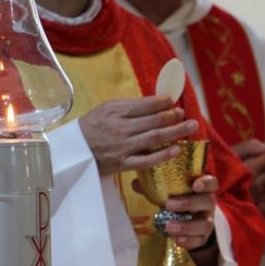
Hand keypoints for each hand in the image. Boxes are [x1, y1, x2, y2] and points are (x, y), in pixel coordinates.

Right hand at [79, 96, 198, 175]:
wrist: (74, 152)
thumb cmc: (92, 127)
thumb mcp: (106, 109)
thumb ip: (129, 106)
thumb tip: (156, 102)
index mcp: (115, 112)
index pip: (144, 105)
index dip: (162, 103)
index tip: (174, 101)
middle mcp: (120, 128)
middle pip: (153, 121)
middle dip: (173, 116)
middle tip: (187, 114)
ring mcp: (122, 147)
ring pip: (154, 138)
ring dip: (175, 132)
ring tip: (190, 127)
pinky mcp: (123, 164)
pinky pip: (146, 160)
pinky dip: (163, 155)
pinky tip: (176, 150)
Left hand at [161, 174, 217, 250]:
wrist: (188, 223)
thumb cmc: (178, 201)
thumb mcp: (169, 193)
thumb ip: (154, 187)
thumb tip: (136, 184)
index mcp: (202, 189)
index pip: (211, 182)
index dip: (206, 183)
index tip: (195, 185)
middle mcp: (208, 204)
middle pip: (208, 202)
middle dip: (189, 203)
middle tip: (169, 205)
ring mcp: (208, 221)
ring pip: (204, 223)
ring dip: (186, 226)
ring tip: (168, 227)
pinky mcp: (203, 237)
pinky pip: (200, 240)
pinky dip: (189, 241)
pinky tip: (177, 240)